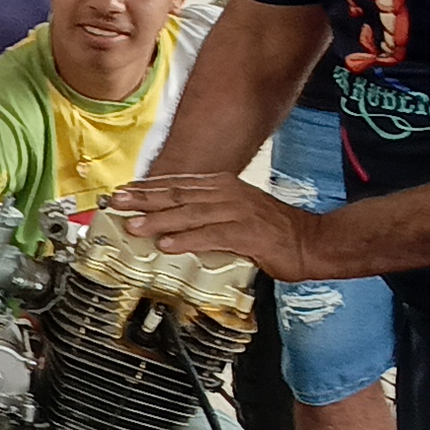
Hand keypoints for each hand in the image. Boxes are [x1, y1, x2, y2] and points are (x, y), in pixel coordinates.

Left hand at [111, 174, 331, 279]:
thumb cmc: (274, 231)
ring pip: (190, 214)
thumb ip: (208, 213)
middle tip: (118, 203)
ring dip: (160, 221)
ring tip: (135, 227)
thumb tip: (176, 221)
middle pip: (178, 194)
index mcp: (223, 186)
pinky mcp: (248, 234)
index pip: (178, 184)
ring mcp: (238, 212)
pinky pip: (211, 236)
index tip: (123, 193)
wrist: (311, 241)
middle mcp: (227, 194)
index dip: (148, 188)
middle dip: (144, 199)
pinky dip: (187, 240)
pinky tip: (168, 245)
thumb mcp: (237, 212)